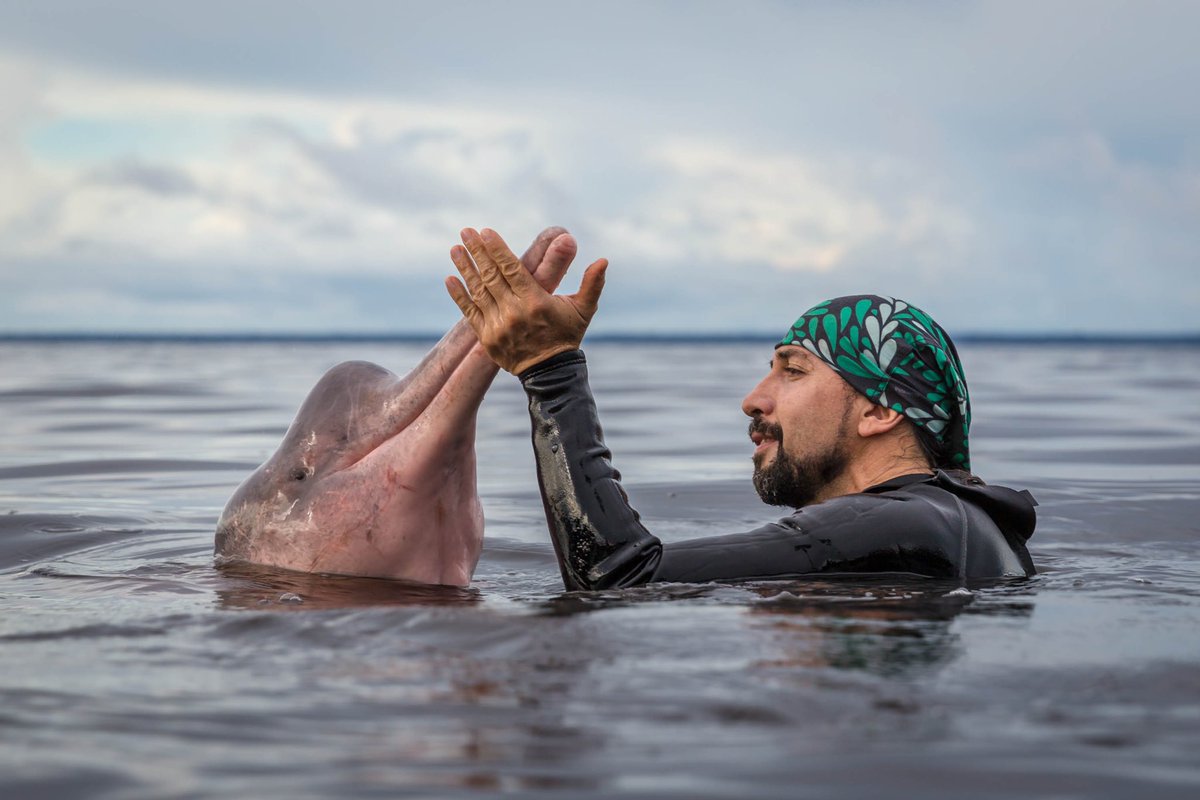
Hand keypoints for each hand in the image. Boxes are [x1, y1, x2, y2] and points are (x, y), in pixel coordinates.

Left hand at [446, 227, 606, 374]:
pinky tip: (450, 279)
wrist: (551, 372)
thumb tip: (604, 260)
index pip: (511, 268)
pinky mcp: (487, 338)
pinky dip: (460, 296)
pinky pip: (470, 313)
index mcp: (535, 301)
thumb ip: (592, 283)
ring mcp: (498, 326)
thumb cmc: (567, 335)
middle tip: (466, 232)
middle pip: (491, 276)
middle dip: (477, 252)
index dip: (497, 249)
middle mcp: (514, 312)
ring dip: (465, 268)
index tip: (485, 231)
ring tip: (455, 249)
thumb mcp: (584, 310)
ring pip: (478, 292)